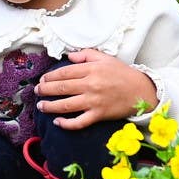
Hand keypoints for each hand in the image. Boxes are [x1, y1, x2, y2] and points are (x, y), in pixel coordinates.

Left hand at [35, 49, 158, 129]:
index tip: (42, 79)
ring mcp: (94, 101)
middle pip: (61, 88)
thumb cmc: (122, 73)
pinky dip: (67, 124)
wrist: (141, 91)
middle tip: (37, 91)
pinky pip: (79, 122)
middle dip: (45, 90)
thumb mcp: (105, 58)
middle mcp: (90, 85)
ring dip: (50, 106)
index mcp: (91, 69)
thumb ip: (86, 54)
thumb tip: (69, 56)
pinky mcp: (99, 115)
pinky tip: (57, 122)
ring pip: (66, 105)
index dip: (50, 76)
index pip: (64, 72)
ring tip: (41, 106)